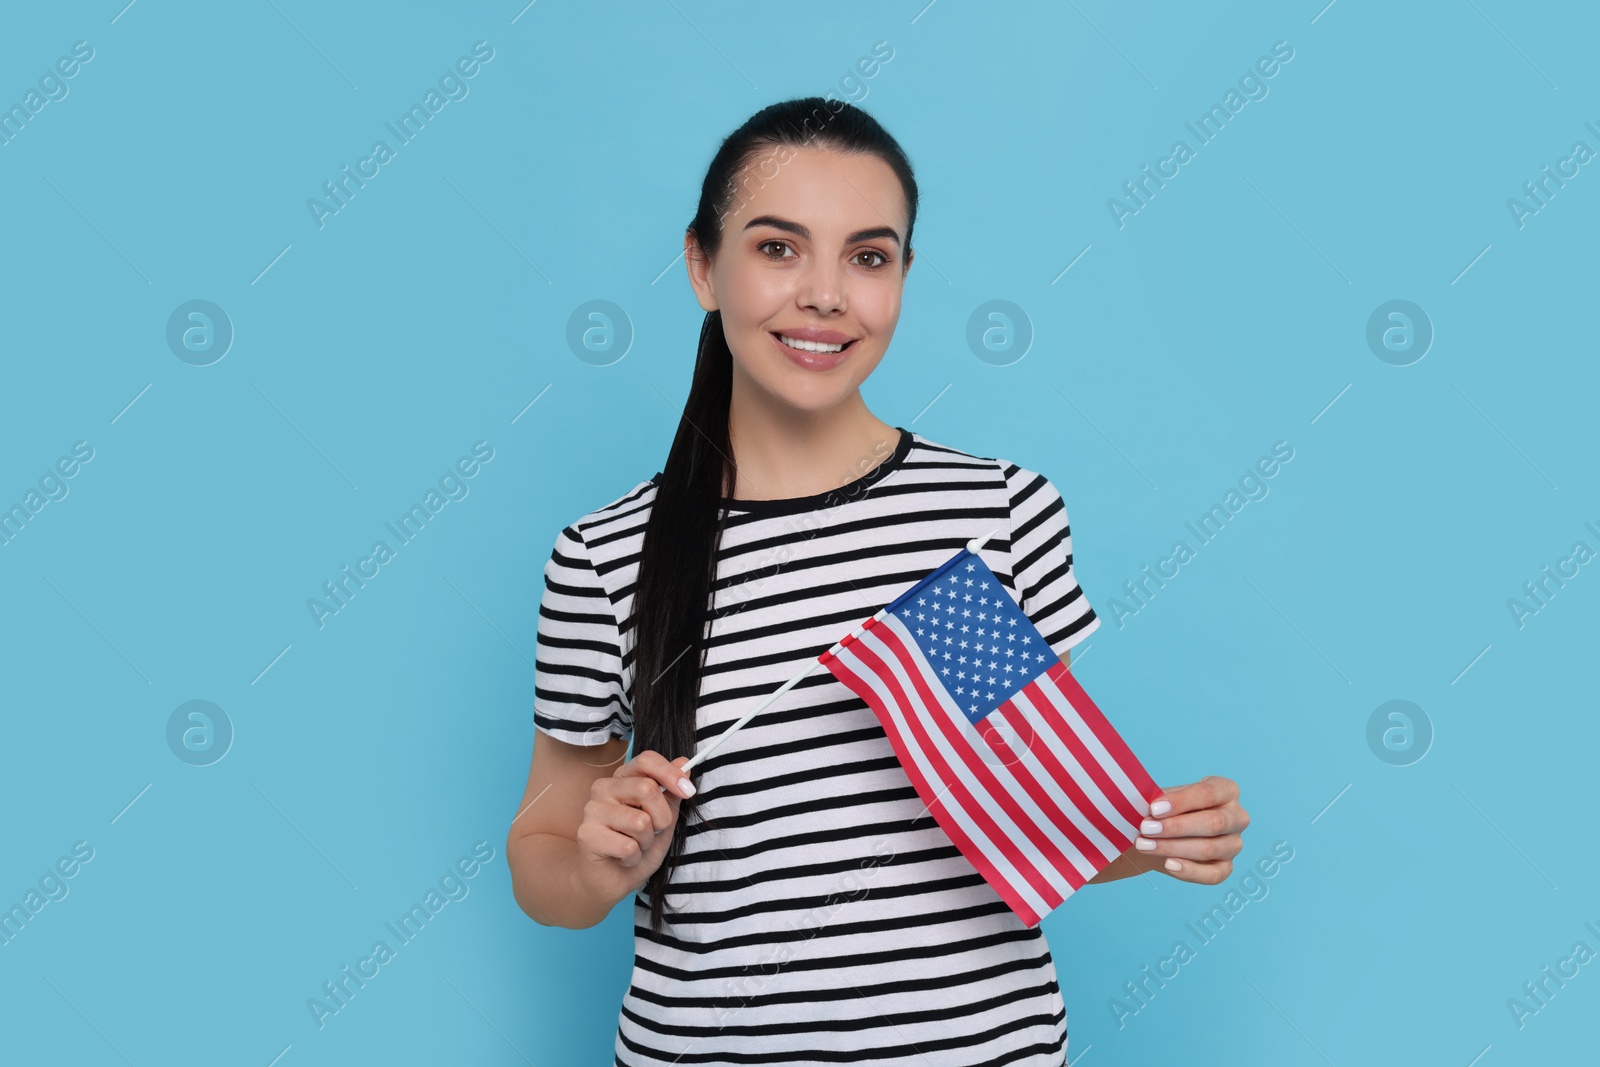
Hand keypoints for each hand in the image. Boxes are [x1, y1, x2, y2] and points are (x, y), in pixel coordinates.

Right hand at [573, 750, 694, 904]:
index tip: (688, 791)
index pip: (646, 760)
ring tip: (635, 846)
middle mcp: (604, 788)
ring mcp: (592, 810)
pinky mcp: (587, 835)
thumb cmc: (637, 846)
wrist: (611, 880)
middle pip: (648, 789)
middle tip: (653, 833)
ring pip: (641, 821)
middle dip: (662, 818)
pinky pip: (628, 847)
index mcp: (623, 778)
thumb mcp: (663, 819)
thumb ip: (671, 792)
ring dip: (647, 842)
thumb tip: (684, 762)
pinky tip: (623, 859)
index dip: (670, 773)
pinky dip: (634, 859)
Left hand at [1128, 775, 1247, 884]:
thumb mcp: (1161, 798)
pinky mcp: (1226, 867)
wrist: (1158, 834)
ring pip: (1211, 849)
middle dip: (1176, 827)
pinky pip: (1213, 874)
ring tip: (1145, 845)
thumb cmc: (1164, 809)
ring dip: (1174, 848)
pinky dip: (1189, 871)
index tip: (1154, 809)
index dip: (1180, 802)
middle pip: (1214, 823)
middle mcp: (1237, 817)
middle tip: (1145, 828)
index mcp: (1226, 790)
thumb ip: (1159, 800)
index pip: (1208, 793)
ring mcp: (1234, 844)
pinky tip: (1168, 864)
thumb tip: (1148, 808)